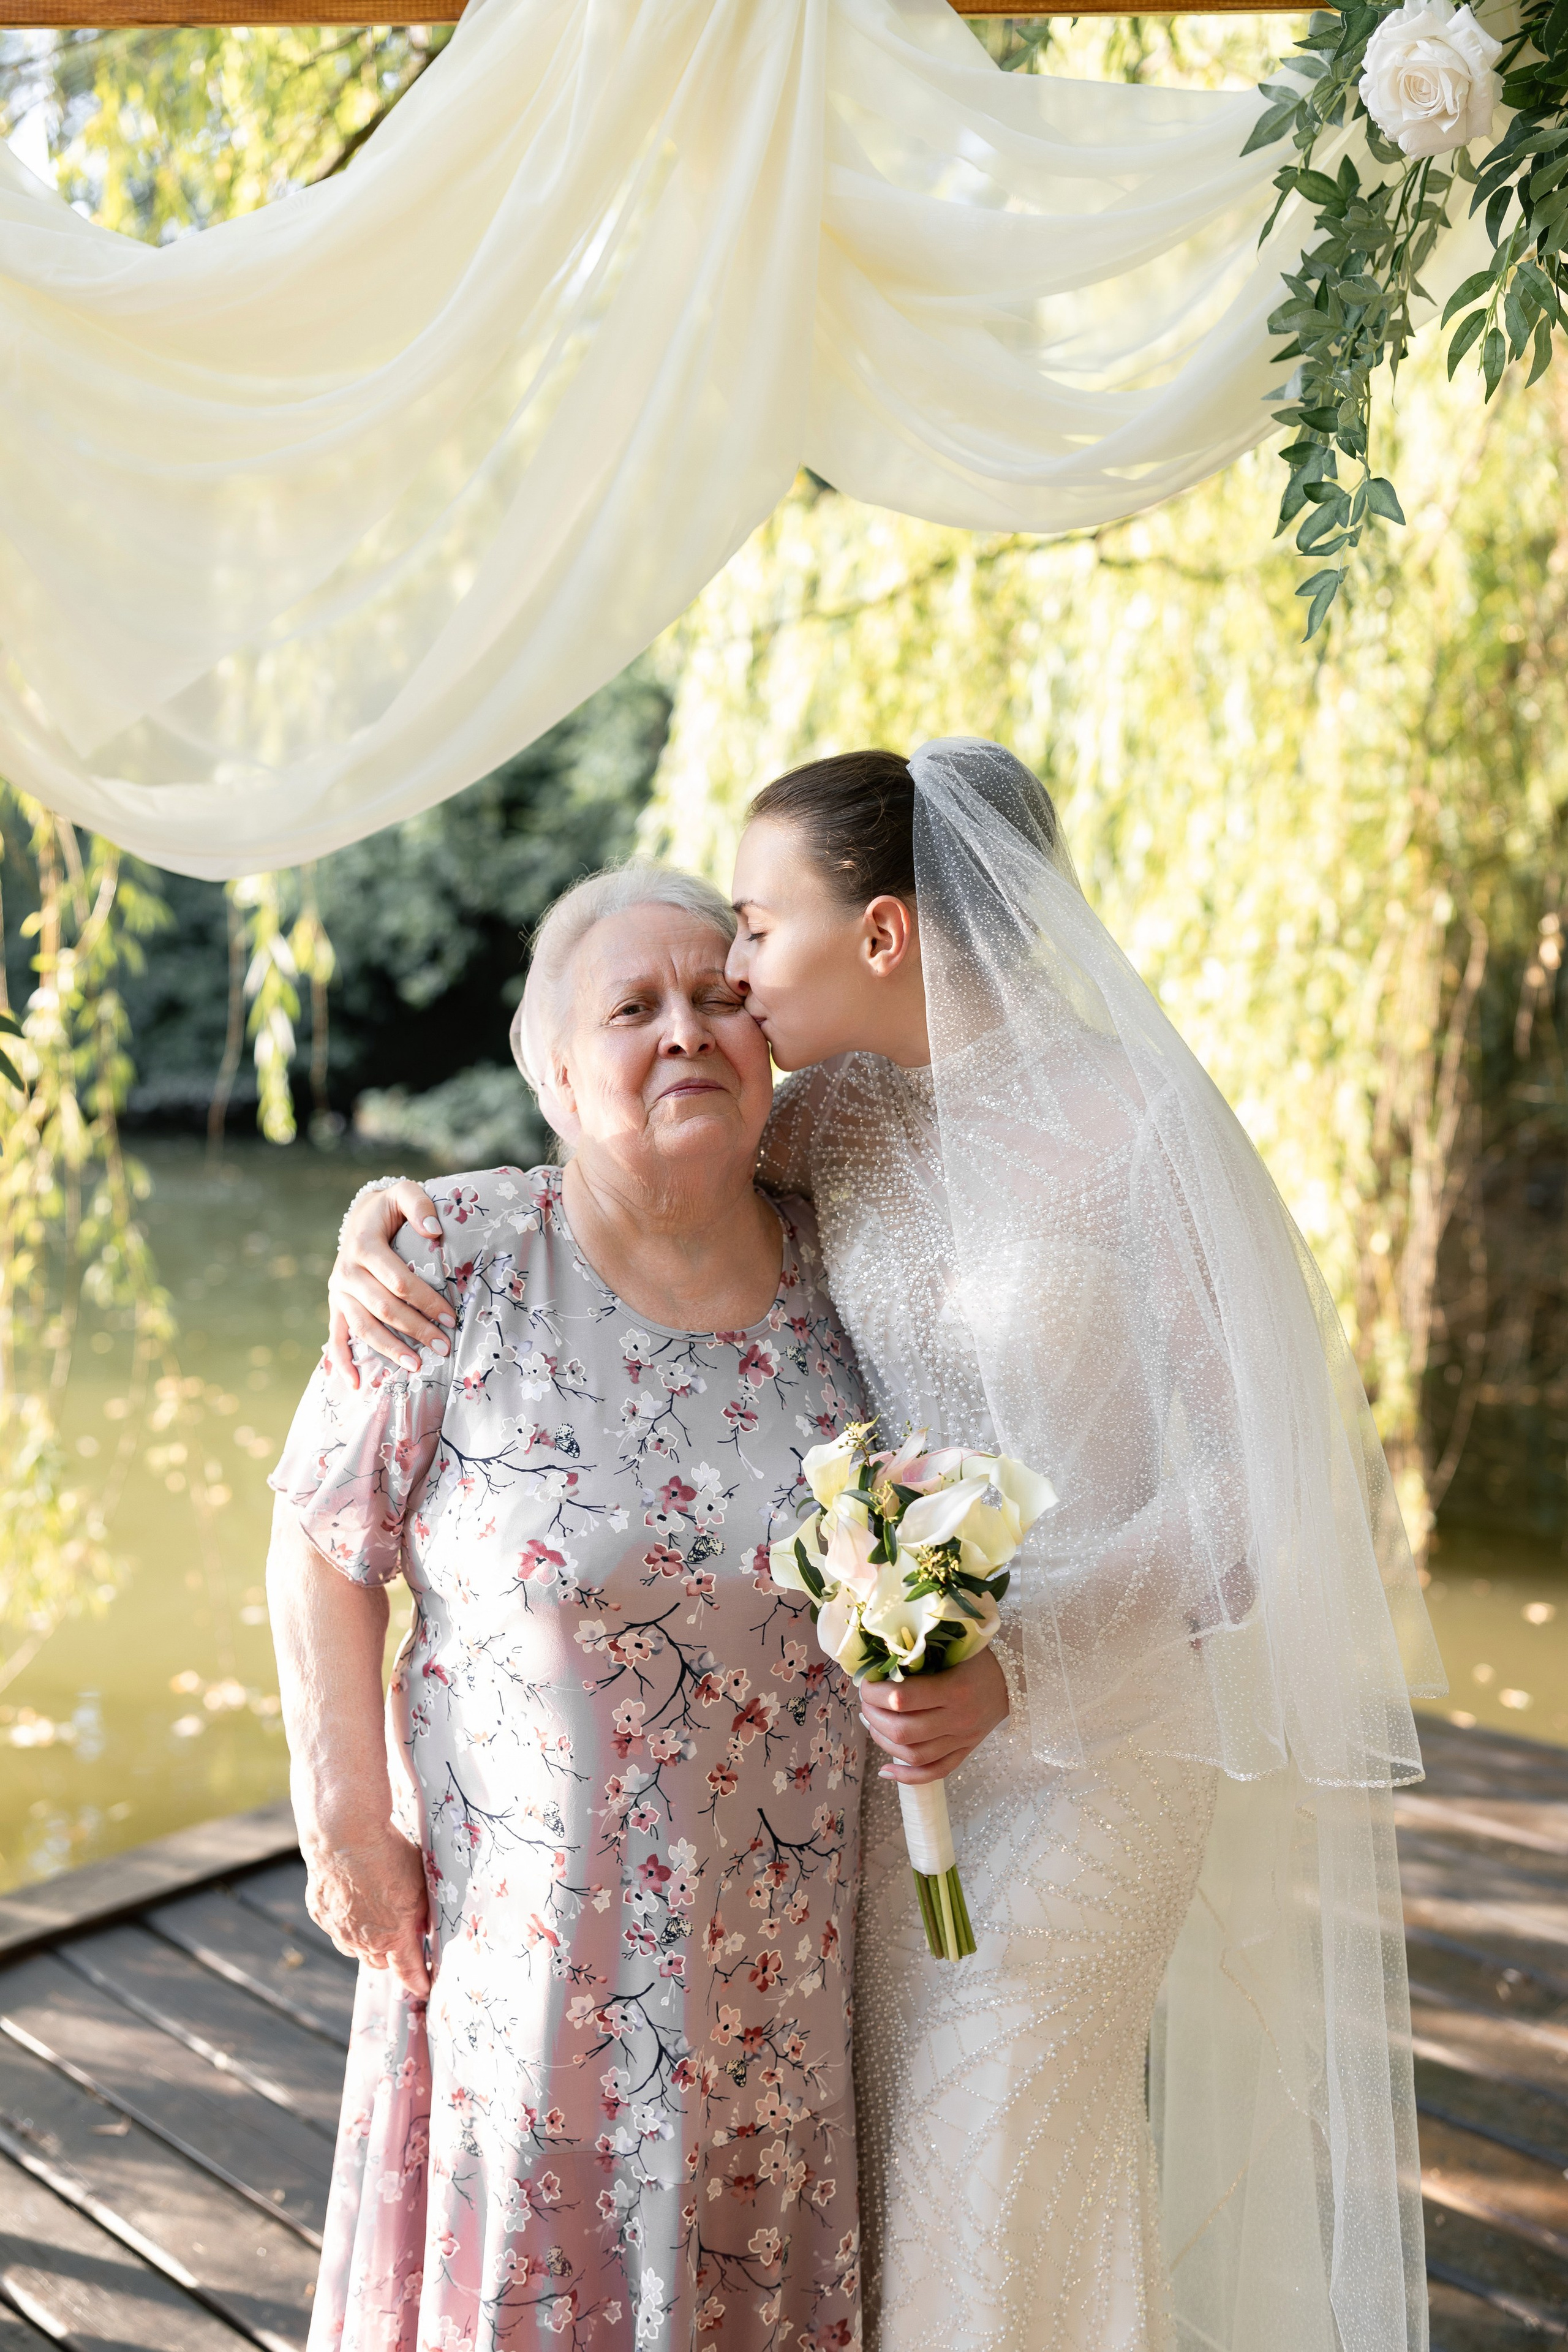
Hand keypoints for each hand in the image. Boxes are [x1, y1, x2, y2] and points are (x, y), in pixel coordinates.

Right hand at [304, 1820, 431, 1997]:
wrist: (343, 1836)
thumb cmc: (387, 1854)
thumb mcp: (419, 1882)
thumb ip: (421, 1910)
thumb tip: (422, 1926)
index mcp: (393, 1934)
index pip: (408, 1969)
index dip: (417, 1981)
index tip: (424, 1988)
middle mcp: (363, 1940)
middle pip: (379, 1963)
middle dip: (392, 1959)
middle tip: (400, 1945)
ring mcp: (338, 1930)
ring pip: (355, 1949)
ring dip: (367, 1944)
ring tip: (376, 1924)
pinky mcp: (320, 1915)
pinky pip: (336, 1929)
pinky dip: (346, 1923)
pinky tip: (351, 1902)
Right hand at [327, 1179, 451, 1382]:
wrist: (359, 1217)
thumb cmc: (390, 1209)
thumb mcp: (403, 1193)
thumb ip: (419, 1204)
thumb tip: (435, 1231)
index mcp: (364, 1245)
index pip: (398, 1281)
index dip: (426, 1300)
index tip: (452, 1317)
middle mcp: (347, 1271)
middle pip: (383, 1308)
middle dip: (416, 1330)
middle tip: (444, 1347)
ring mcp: (339, 1292)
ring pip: (363, 1327)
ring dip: (389, 1349)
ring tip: (416, 1366)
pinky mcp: (335, 1305)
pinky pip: (336, 1337)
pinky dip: (343, 1363)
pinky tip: (356, 1385)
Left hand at [859, 1649, 1008, 1784]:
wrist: (1015, 1681)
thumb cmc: (978, 1659)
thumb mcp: (954, 1648)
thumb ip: (921, 1654)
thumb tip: (880, 1662)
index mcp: (953, 1689)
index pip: (902, 1698)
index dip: (875, 1693)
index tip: (865, 1683)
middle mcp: (957, 1719)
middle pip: (903, 1731)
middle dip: (873, 1717)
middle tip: (865, 1703)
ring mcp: (961, 1740)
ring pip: (914, 1755)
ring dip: (883, 1743)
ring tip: (872, 1724)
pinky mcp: (964, 1752)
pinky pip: (934, 1772)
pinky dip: (907, 1777)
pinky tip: (886, 1770)